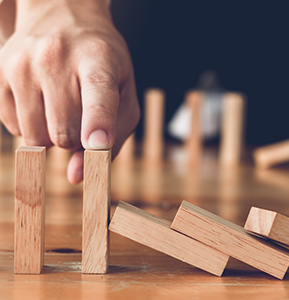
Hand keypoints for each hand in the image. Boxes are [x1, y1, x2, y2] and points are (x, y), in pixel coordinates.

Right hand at [0, 0, 139, 183]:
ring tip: (64, 107)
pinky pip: (14, 128)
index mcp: (98, 58)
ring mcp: (22, 63)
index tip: (98, 144)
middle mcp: (56, 56)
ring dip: (54, 136)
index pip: (98, 94)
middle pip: (65, 132)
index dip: (98, 122)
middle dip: (78, 140)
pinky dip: (32, 127)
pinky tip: (43, 103)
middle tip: (84, 117)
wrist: (62, 14)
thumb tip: (77, 176)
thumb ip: (115, 137)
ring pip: (36, 137)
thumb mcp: (124, 92)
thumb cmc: (102, 61)